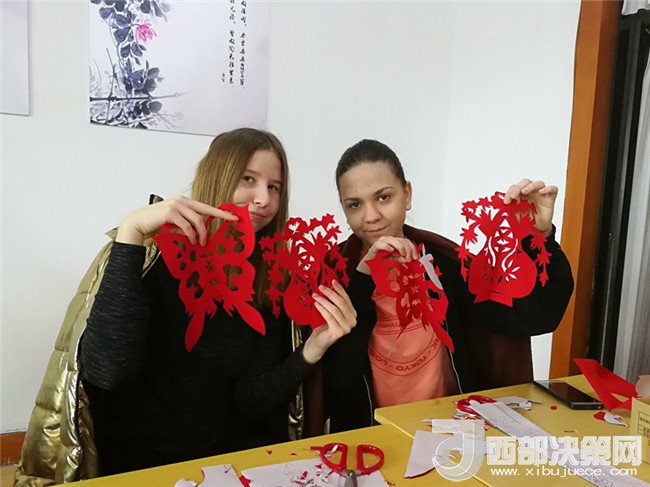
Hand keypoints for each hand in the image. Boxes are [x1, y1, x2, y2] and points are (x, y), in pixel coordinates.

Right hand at [116, 196, 238, 245]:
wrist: (137, 223)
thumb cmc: (156, 224)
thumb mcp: (175, 223)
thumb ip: (187, 224)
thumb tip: (200, 234)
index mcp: (184, 202)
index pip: (205, 206)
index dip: (220, 211)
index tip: (233, 215)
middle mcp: (181, 201)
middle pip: (206, 210)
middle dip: (220, 215)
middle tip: (232, 221)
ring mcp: (176, 205)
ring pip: (197, 219)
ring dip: (202, 233)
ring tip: (202, 243)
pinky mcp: (170, 213)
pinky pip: (186, 225)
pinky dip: (191, 234)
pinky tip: (192, 241)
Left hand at [301, 280, 356, 363]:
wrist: (319, 341)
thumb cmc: (325, 325)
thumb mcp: (331, 311)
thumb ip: (333, 301)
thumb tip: (329, 285)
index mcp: (352, 314)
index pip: (347, 299)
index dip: (340, 289)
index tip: (332, 281)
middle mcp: (352, 321)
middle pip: (341, 303)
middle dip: (330, 293)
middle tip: (321, 287)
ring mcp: (347, 328)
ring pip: (335, 309)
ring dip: (324, 301)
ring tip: (315, 295)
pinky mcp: (339, 332)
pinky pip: (330, 317)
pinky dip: (322, 309)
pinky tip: (317, 304)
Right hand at [356, 236, 418, 274]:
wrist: (369, 269)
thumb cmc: (381, 264)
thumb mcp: (394, 262)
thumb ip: (401, 259)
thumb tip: (407, 259)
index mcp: (395, 243)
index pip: (406, 241)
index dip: (412, 248)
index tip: (416, 257)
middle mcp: (388, 241)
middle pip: (401, 240)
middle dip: (408, 249)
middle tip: (409, 258)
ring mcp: (381, 243)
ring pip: (393, 240)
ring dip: (400, 247)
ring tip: (402, 255)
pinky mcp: (374, 247)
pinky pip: (380, 244)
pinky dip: (386, 246)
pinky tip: (391, 251)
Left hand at [503, 179, 557, 235]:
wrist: (536, 230)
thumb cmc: (525, 221)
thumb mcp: (514, 214)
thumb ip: (508, 207)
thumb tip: (501, 202)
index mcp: (521, 194)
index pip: (515, 187)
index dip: (510, 192)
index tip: (506, 201)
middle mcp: (531, 192)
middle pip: (526, 182)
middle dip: (518, 187)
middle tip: (513, 196)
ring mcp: (541, 195)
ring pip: (539, 183)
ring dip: (530, 186)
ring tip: (524, 191)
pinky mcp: (550, 199)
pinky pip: (553, 189)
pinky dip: (548, 188)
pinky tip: (541, 192)